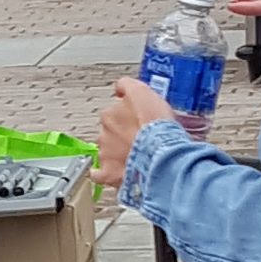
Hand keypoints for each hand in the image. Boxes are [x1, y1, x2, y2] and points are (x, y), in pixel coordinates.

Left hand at [96, 72, 172, 199]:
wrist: (160, 153)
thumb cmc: (155, 125)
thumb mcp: (143, 92)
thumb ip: (127, 86)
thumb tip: (120, 86)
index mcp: (109, 115)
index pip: (113, 112)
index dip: (126, 116)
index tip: (135, 119)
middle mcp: (104, 134)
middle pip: (110, 132)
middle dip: (122, 135)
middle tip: (138, 138)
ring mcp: (106, 155)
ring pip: (106, 152)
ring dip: (117, 153)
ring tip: (135, 155)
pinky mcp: (110, 174)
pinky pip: (100, 175)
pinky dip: (104, 174)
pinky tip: (112, 172)